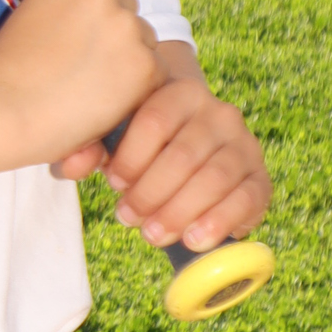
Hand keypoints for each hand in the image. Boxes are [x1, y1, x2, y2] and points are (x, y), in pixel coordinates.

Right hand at [0, 0, 162, 165]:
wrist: (7, 114)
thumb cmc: (4, 72)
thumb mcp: (27, 14)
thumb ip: (61, 1)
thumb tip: (83, 16)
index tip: (80, 12)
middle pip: (125, 0)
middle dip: (112, 25)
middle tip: (84, 58)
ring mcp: (129, 28)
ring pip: (143, 36)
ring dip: (128, 54)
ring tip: (93, 84)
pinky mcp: (148, 65)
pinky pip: (156, 69)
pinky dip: (139, 85)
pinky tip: (107, 101)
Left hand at [55, 47, 269, 252]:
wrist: (190, 143)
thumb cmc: (141, 143)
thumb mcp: (113, 137)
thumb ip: (87, 147)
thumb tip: (71, 166)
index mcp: (179, 92)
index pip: (155, 120)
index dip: (131, 157)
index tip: (114, 183)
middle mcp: (219, 113)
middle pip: (185, 155)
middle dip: (151, 193)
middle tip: (127, 218)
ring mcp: (245, 144)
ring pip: (215, 178)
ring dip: (180, 212)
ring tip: (152, 234)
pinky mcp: (260, 177)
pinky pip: (247, 199)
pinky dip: (219, 222)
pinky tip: (193, 239)